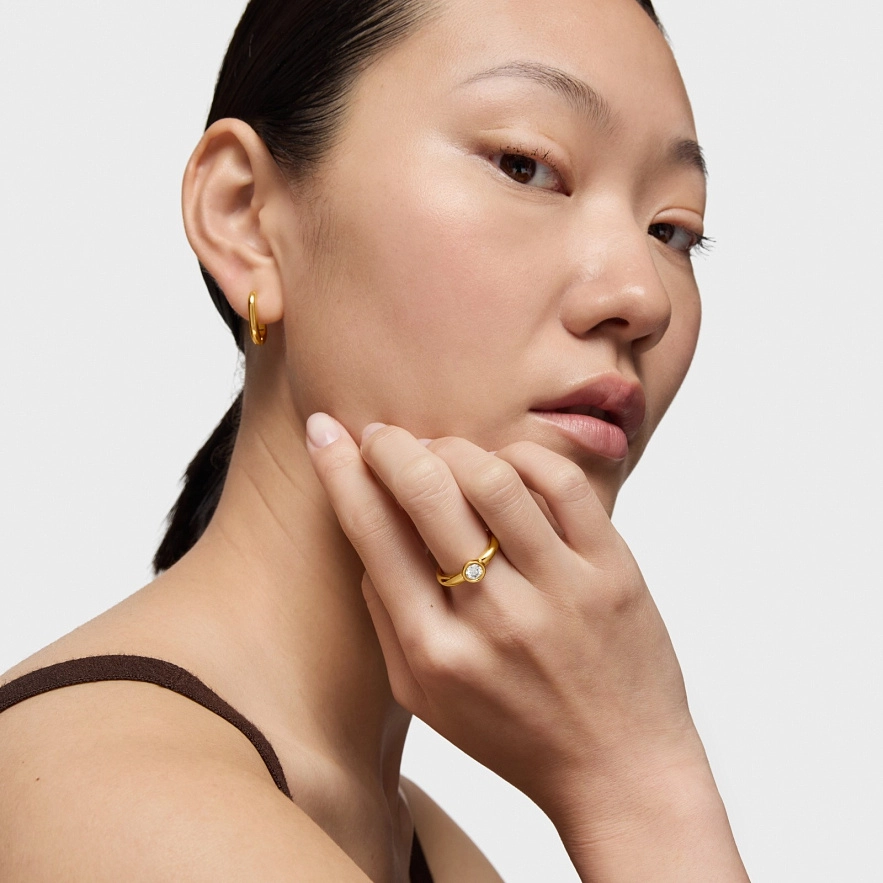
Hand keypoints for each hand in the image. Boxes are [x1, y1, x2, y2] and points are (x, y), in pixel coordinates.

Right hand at [306, 414, 704, 815]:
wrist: (621, 771)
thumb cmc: (516, 736)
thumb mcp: (425, 699)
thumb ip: (387, 621)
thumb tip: (369, 537)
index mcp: (436, 652)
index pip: (373, 535)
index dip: (339, 471)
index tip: (324, 432)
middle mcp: (494, 616)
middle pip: (426, 493)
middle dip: (389, 445)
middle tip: (380, 435)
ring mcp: (559, 589)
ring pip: (493, 478)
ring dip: (453, 446)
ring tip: (441, 450)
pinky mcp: (612, 570)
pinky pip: (564, 485)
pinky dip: (523, 456)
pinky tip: (505, 464)